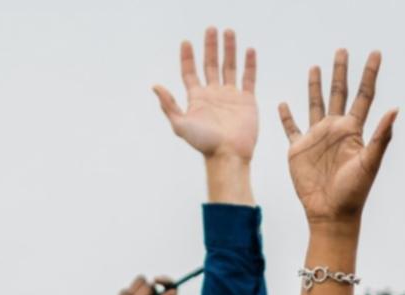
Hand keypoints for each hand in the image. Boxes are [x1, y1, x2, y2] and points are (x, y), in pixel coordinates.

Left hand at [153, 27, 257, 161]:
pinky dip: (249, 64)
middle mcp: (213, 94)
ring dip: (229, 50)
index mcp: (197, 98)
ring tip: (229, 32)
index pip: (190, 72)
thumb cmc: (204, 143)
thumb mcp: (180, 124)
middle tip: (211, 29)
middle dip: (210, 47)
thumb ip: (169, 105)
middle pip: (210, 64)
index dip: (187, 57)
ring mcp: (231, 96)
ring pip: (229, 67)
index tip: (186, 43)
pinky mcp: (247, 101)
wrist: (228, 155)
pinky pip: (248, 78)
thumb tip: (155, 86)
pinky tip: (249, 51)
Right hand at [279, 50, 398, 225]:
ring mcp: (317, 138)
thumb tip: (395, 109)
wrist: (331, 213)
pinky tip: (283, 103)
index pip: (364, 96)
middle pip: (338, 93)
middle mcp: (336, 130)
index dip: (370, 74)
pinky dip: (286, 116)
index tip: (376, 53)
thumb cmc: (353, 192)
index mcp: (353, 131)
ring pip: (315, 104)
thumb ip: (381, 137)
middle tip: (343, 50)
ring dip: (315, 86)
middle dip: (340, 72)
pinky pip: (291, 128)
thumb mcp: (369, 163)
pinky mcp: (298, 149)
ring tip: (316, 67)